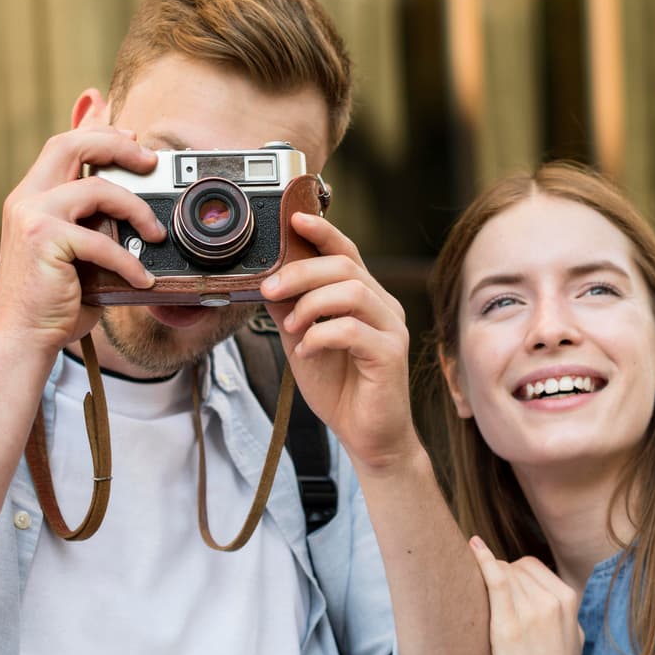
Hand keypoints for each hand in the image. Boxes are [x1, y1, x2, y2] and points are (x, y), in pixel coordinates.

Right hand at [0, 126, 161, 354]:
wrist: (23, 336)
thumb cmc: (53, 300)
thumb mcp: (75, 254)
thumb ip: (93, 226)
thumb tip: (136, 214)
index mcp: (30, 197)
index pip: (63, 145)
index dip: (97, 131)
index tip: (131, 137)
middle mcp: (26, 199)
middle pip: (71, 145)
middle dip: (117, 145)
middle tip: (150, 161)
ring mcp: (31, 216)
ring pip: (95, 188)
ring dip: (136, 208)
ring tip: (156, 233)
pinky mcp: (44, 240)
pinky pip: (101, 240)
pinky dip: (128, 261)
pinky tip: (141, 278)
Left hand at [259, 212, 416, 469]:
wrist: (366, 435)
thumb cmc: (340, 388)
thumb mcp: (302, 341)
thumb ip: (289, 310)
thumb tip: (263, 280)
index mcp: (365, 298)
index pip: (347, 252)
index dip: (323, 232)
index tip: (294, 219)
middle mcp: (383, 306)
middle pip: (346, 266)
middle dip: (301, 272)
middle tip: (270, 288)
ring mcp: (391, 329)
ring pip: (352, 291)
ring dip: (311, 304)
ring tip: (291, 327)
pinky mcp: (390, 354)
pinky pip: (353, 329)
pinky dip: (321, 335)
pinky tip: (306, 350)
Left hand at [467, 537, 584, 654]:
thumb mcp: (570, 636)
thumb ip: (559, 610)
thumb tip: (540, 593)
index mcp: (569, 599)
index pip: (531, 567)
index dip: (511, 578)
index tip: (499, 595)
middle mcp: (553, 600)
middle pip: (514, 568)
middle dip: (498, 580)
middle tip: (488, 609)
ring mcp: (531, 611)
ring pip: (502, 574)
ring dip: (486, 583)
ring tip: (479, 607)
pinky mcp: (508, 625)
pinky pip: (497, 580)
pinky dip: (483, 560)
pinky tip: (472, 547)